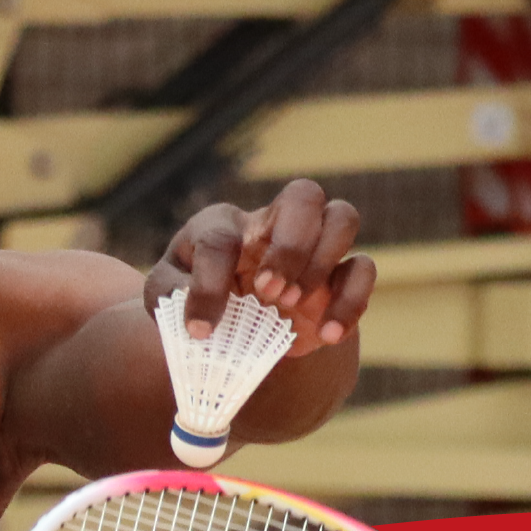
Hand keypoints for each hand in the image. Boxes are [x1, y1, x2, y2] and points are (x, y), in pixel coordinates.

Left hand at [146, 180, 375, 357]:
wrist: (226, 324)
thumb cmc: (191, 300)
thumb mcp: (166, 298)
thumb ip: (171, 298)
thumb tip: (194, 315)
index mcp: (222, 226)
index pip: (219, 238)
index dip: (208, 286)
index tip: (199, 329)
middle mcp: (272, 224)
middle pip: (303, 196)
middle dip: (290, 244)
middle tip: (267, 291)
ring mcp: (311, 246)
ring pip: (343, 217)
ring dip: (322, 261)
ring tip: (290, 304)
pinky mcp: (337, 277)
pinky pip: (363, 270)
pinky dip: (352, 300)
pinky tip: (328, 335)